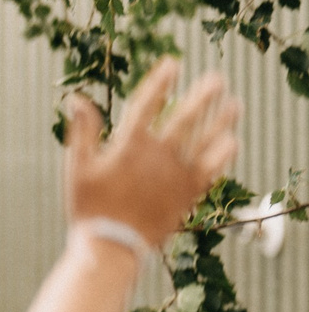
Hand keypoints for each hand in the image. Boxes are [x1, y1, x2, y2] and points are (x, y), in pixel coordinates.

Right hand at [65, 60, 241, 250]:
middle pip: (186, 117)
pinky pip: (213, 168)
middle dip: (203, 95)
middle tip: (217, 79)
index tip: (173, 64)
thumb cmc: (89, 208)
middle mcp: (158, 155)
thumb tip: (77, 99)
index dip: (161, 82)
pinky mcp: (189, 192)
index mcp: (129, 146)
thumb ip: (82, 132)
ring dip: (221, 119)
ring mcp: (177, 173)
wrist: (112, 247)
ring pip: (206, 139)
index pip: (147, 104)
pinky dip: (224, 154)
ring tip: (234, 103)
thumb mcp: (76, 169)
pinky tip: (231, 141)